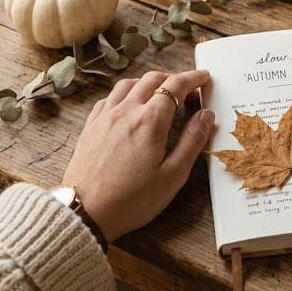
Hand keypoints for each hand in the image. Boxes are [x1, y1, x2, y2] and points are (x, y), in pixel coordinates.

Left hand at [63, 70, 212, 241]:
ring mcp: (105, 116)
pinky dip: (126, 93)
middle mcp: (126, 111)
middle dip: (174, 78)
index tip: (204, 78)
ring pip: (129, 83)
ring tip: (161, 94)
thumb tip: (206, 115)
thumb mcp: (173, 175)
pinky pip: (110, 97)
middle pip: (153, 78)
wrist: (85, 212)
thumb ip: (192, 141)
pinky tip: (130, 105)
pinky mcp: (91, 126)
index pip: (176, 85)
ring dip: (149, 82)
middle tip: (188, 91)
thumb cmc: (131, 200)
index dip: (193, 78)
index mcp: (150, 121)